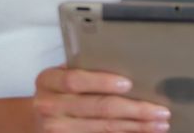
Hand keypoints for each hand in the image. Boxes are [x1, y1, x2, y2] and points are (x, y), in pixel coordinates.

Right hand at [33, 67, 170, 131]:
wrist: (35, 120)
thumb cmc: (57, 92)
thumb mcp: (60, 77)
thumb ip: (83, 70)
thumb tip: (127, 68)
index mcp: (47, 80)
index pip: (75, 80)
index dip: (102, 82)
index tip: (128, 83)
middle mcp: (49, 105)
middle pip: (96, 107)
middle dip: (133, 109)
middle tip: (159, 110)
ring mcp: (56, 129)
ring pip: (104, 127)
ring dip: (136, 126)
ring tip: (159, 123)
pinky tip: (142, 132)